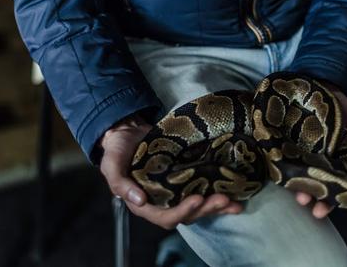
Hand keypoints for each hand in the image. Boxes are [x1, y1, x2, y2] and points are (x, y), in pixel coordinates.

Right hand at [99, 114, 242, 229]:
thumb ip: (119, 183)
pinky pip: (203, 190)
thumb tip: (139, 200)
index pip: (165, 216)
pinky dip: (218, 193)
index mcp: (144, 203)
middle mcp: (163, 201)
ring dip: (216, 206)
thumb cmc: (117, 149)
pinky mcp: (186, 178)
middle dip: (206, 209)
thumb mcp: (111, 164)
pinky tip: (235, 194)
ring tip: (234, 202)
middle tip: (224, 199)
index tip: (197, 199)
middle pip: (188, 214)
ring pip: (199, 206)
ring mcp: (176, 191)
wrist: (129, 131)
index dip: (182, 211)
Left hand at [294, 82, 346, 219]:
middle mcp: (332, 165)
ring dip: (308, 195)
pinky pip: (295, 169)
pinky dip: (293, 179)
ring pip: (312, 184)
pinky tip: (290, 184)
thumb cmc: (342, 108)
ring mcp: (313, 161)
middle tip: (320, 212)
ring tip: (303, 200)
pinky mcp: (297, 153)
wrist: (315, 91)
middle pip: (332, 191)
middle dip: (327, 205)